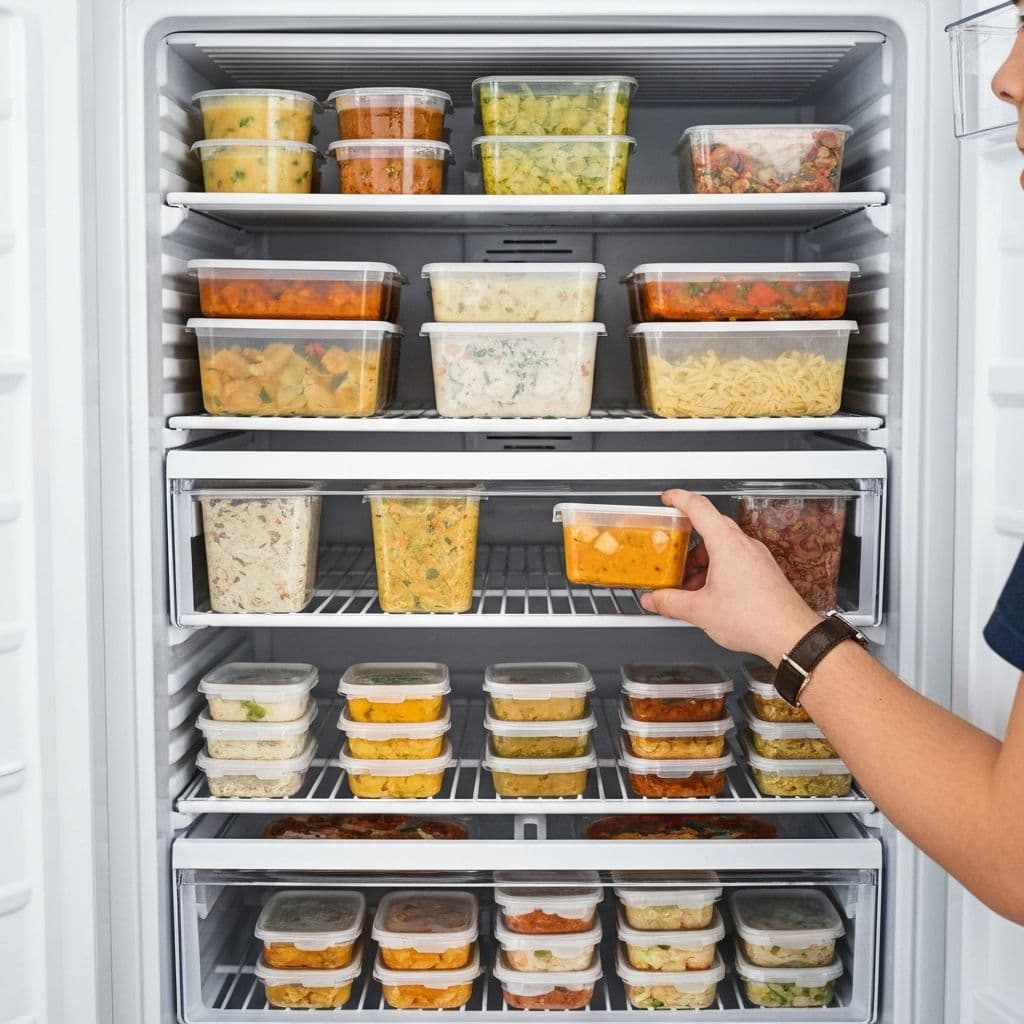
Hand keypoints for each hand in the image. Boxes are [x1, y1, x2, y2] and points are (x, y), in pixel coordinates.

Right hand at [639, 489, 820, 663]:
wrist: (790, 635)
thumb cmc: (755, 618)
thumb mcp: (700, 611)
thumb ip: (670, 602)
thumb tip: (653, 599)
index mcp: (727, 544)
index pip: (699, 507)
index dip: (679, 498)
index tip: (668, 497)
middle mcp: (744, 545)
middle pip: (710, 528)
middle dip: (687, 543)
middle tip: (672, 554)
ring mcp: (756, 557)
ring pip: (722, 547)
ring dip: (702, 561)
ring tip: (690, 586)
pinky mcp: (763, 570)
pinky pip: (735, 560)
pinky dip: (718, 569)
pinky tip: (710, 593)